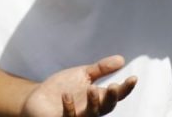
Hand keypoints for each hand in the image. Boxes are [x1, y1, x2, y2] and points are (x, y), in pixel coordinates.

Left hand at [21, 55, 136, 116]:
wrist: (38, 97)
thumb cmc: (63, 87)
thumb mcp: (83, 75)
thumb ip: (101, 69)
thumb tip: (122, 59)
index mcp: (97, 99)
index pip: (116, 96)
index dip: (125, 88)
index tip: (133, 77)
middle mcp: (90, 111)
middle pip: (106, 108)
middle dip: (111, 99)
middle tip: (112, 87)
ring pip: (89, 116)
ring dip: (92, 104)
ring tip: (91, 88)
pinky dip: (68, 108)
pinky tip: (66, 95)